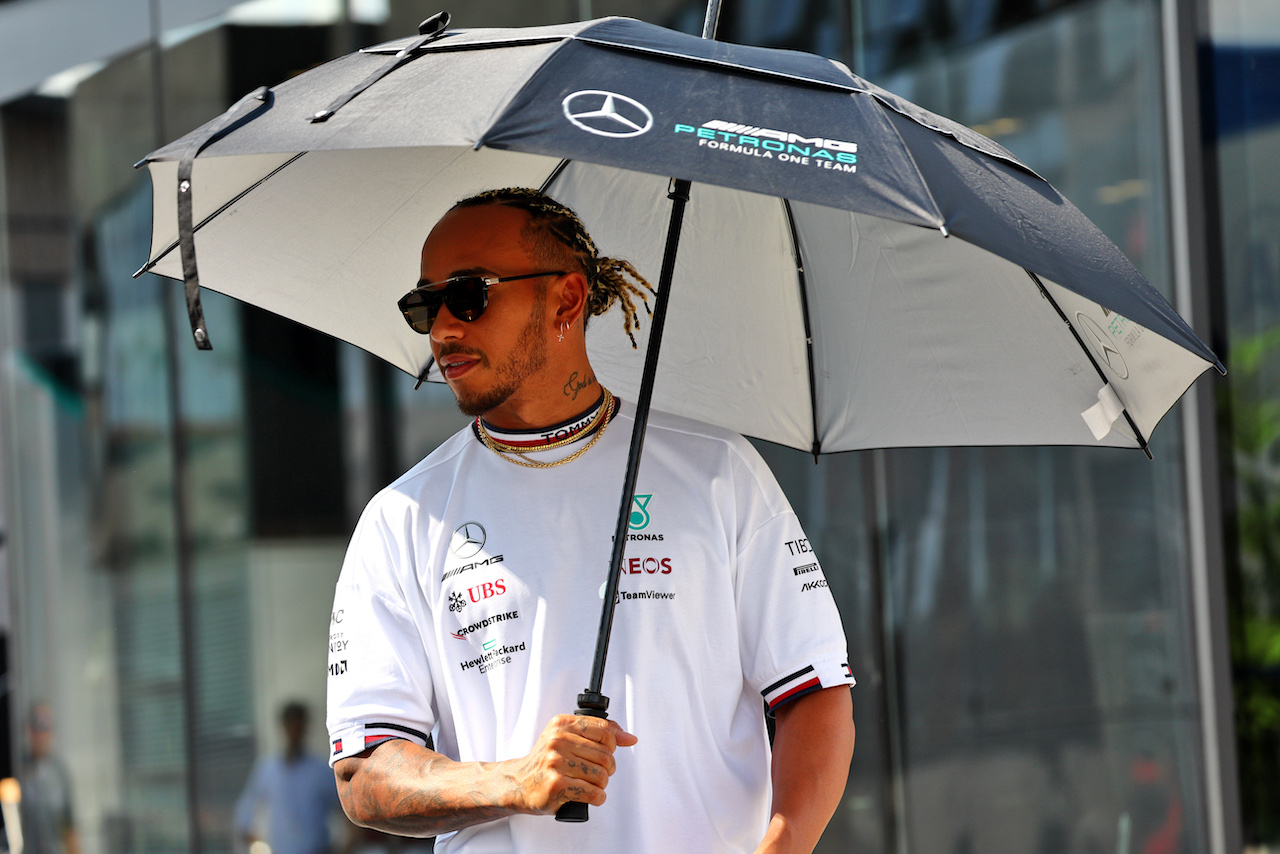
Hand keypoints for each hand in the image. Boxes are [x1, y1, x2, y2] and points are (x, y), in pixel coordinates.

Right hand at [505, 715, 637, 813]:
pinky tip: (590, 796)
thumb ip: (599, 733)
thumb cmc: (547, 761)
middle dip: (607, 769)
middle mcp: (557, 741)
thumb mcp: (567, 737)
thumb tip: (630, 738)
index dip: (612, 745)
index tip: (607, 752)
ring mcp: (555, 763)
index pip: (604, 730)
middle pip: (605, 756)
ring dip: (601, 785)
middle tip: (597, 773)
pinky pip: (593, 793)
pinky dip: (597, 798)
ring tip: (591, 785)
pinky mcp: (556, 785)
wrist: (518, 783)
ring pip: (601, 775)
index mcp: (561, 725)